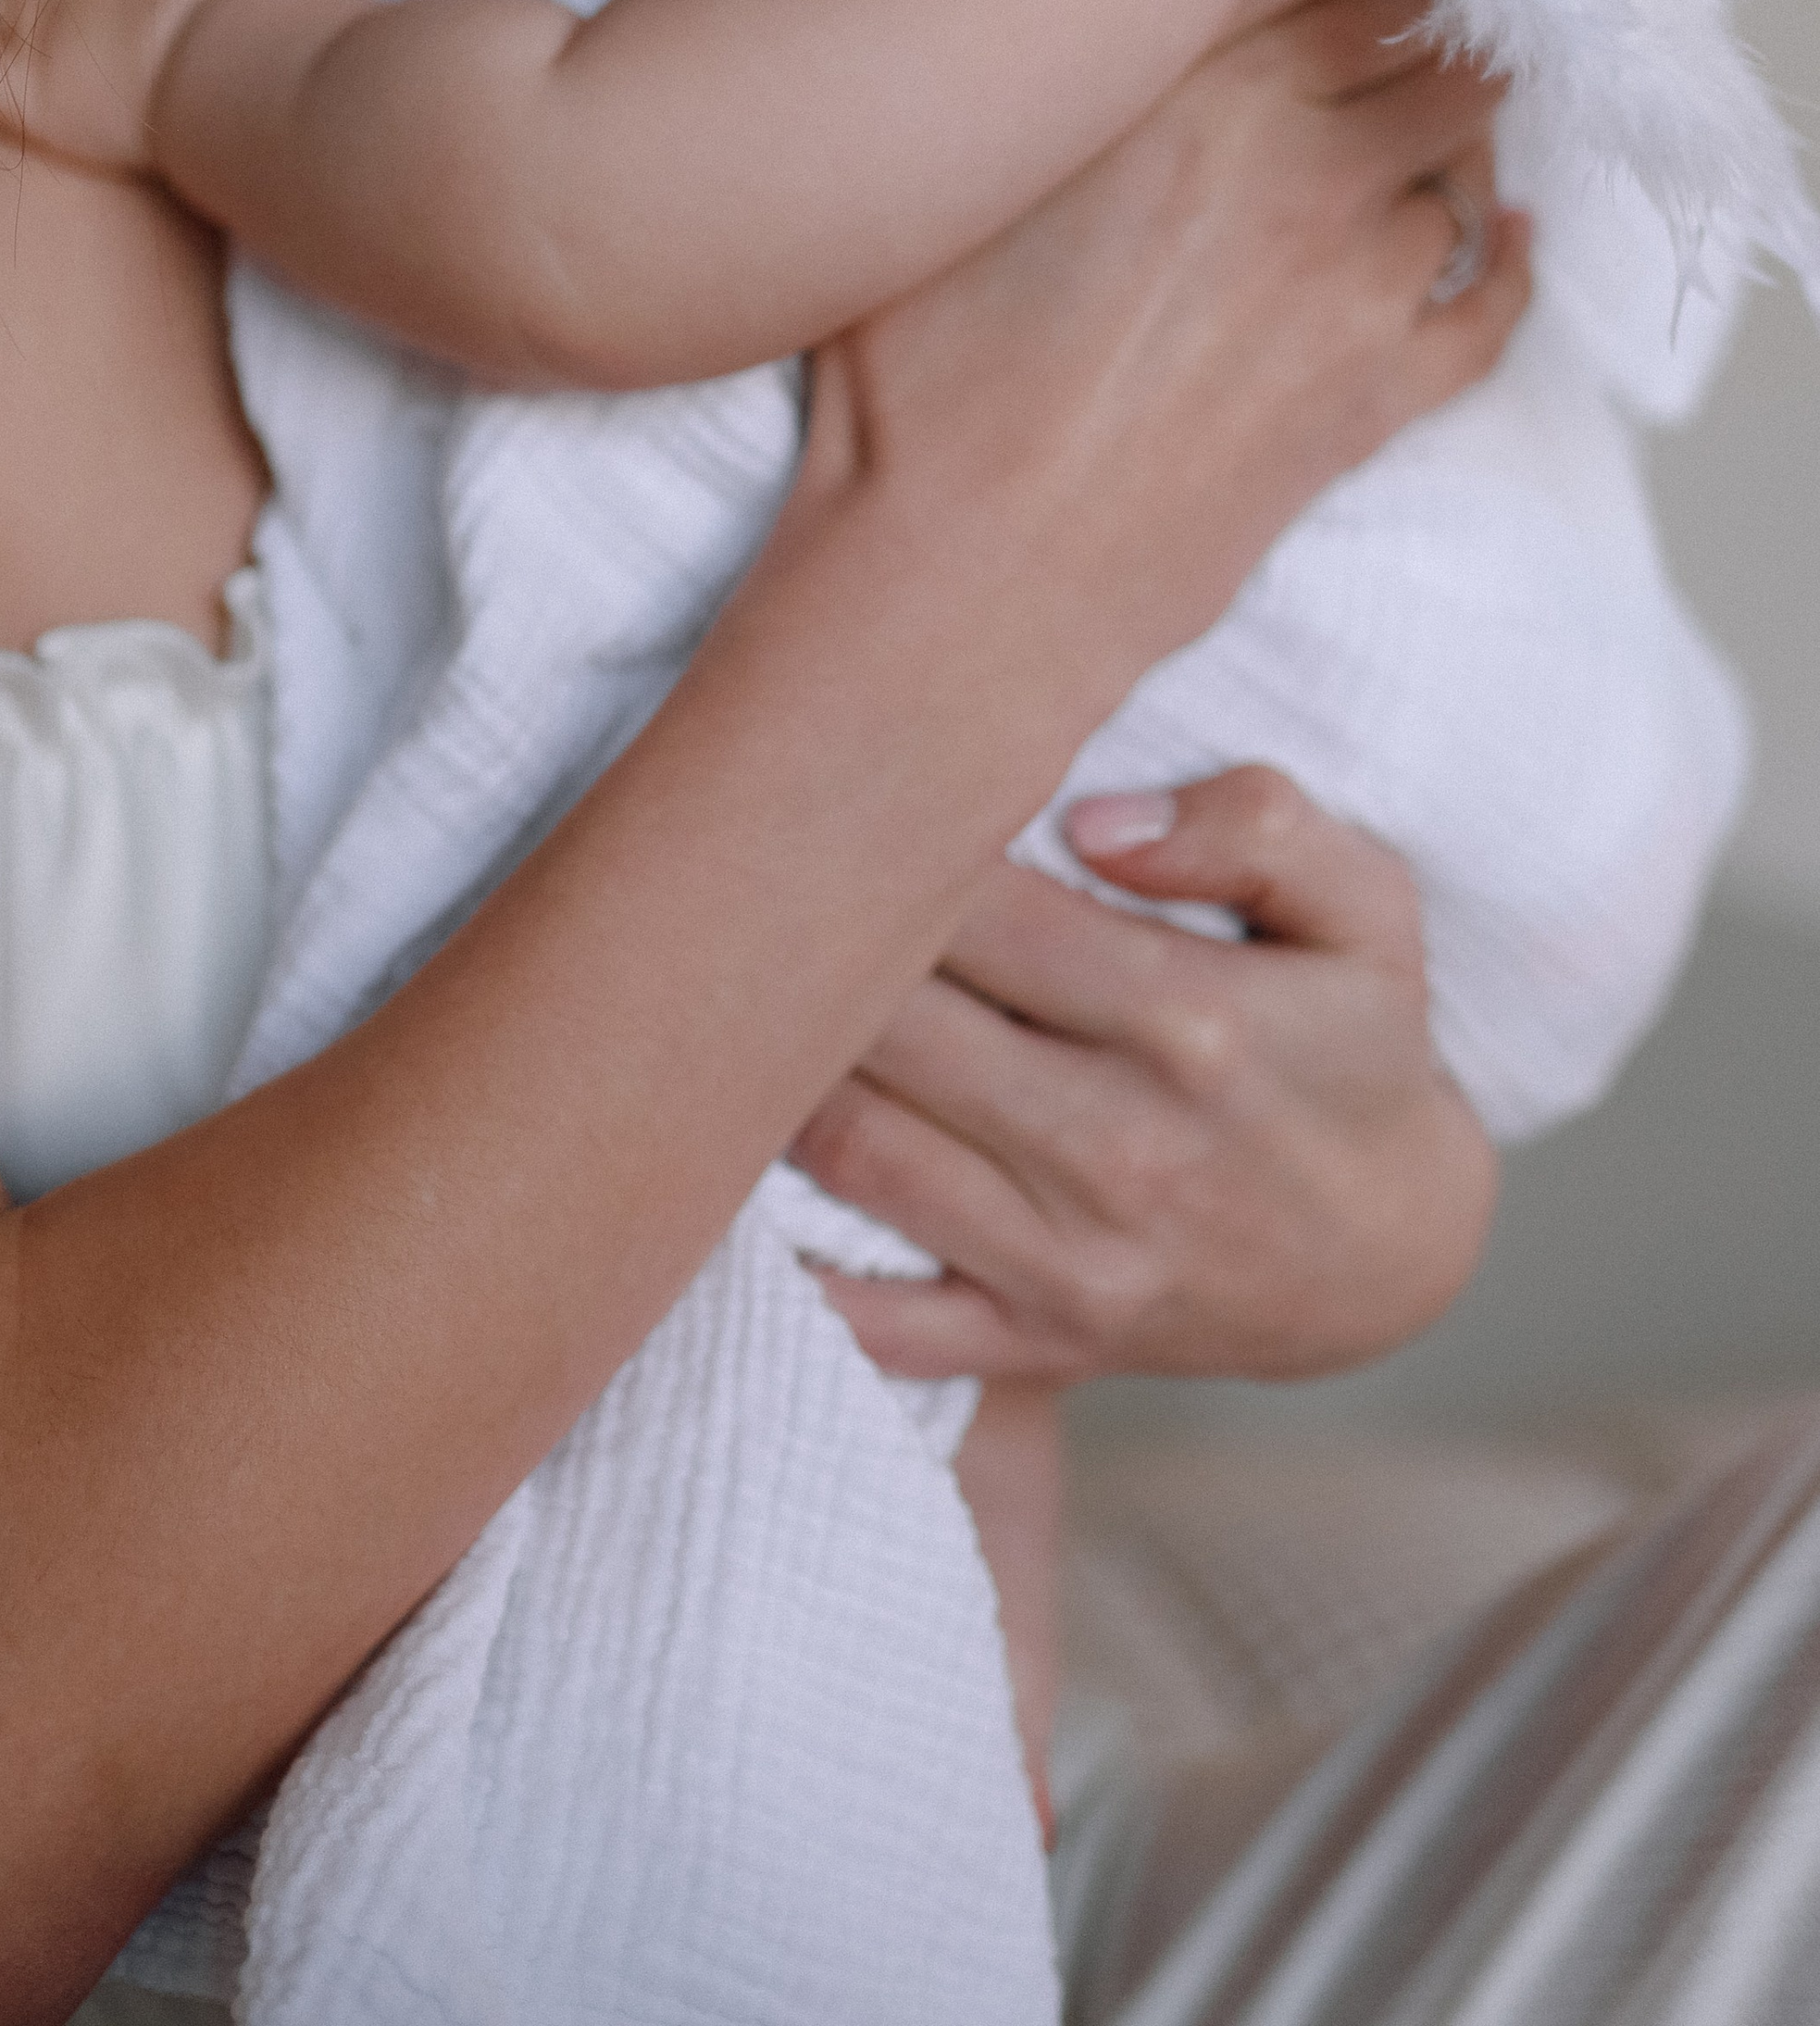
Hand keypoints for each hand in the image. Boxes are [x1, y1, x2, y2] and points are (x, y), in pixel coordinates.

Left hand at [791, 768, 1496, 1386]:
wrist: (1398, 1255)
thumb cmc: (1357, 1046)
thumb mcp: (1368, 909)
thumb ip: (1256, 825)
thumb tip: (1095, 819)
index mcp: (1191, 1019)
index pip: (979, 907)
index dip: (894, 843)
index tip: (845, 797)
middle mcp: (1122, 1147)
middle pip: (897, 1021)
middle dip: (811, 943)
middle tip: (758, 878)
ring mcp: (1074, 1261)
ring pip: (857, 1146)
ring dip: (777, 1068)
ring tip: (742, 989)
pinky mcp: (1041, 1341)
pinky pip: (874, 1316)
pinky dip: (788, 1255)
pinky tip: (739, 1169)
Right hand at [797, 0, 1530, 725]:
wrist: (962, 579)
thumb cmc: (914, 382)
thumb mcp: (955, 172)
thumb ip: (1051, 64)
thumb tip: (1068, 1)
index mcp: (1186, 74)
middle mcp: (1294, 149)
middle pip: (1428, 23)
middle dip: (1421, 10)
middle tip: (1390, 19)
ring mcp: (1354, 273)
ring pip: (1464, 153)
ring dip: (1445, 137)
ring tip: (1406, 136)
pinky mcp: (1381, 391)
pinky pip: (1490, 301)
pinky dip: (1501, 261)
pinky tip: (1497, 239)